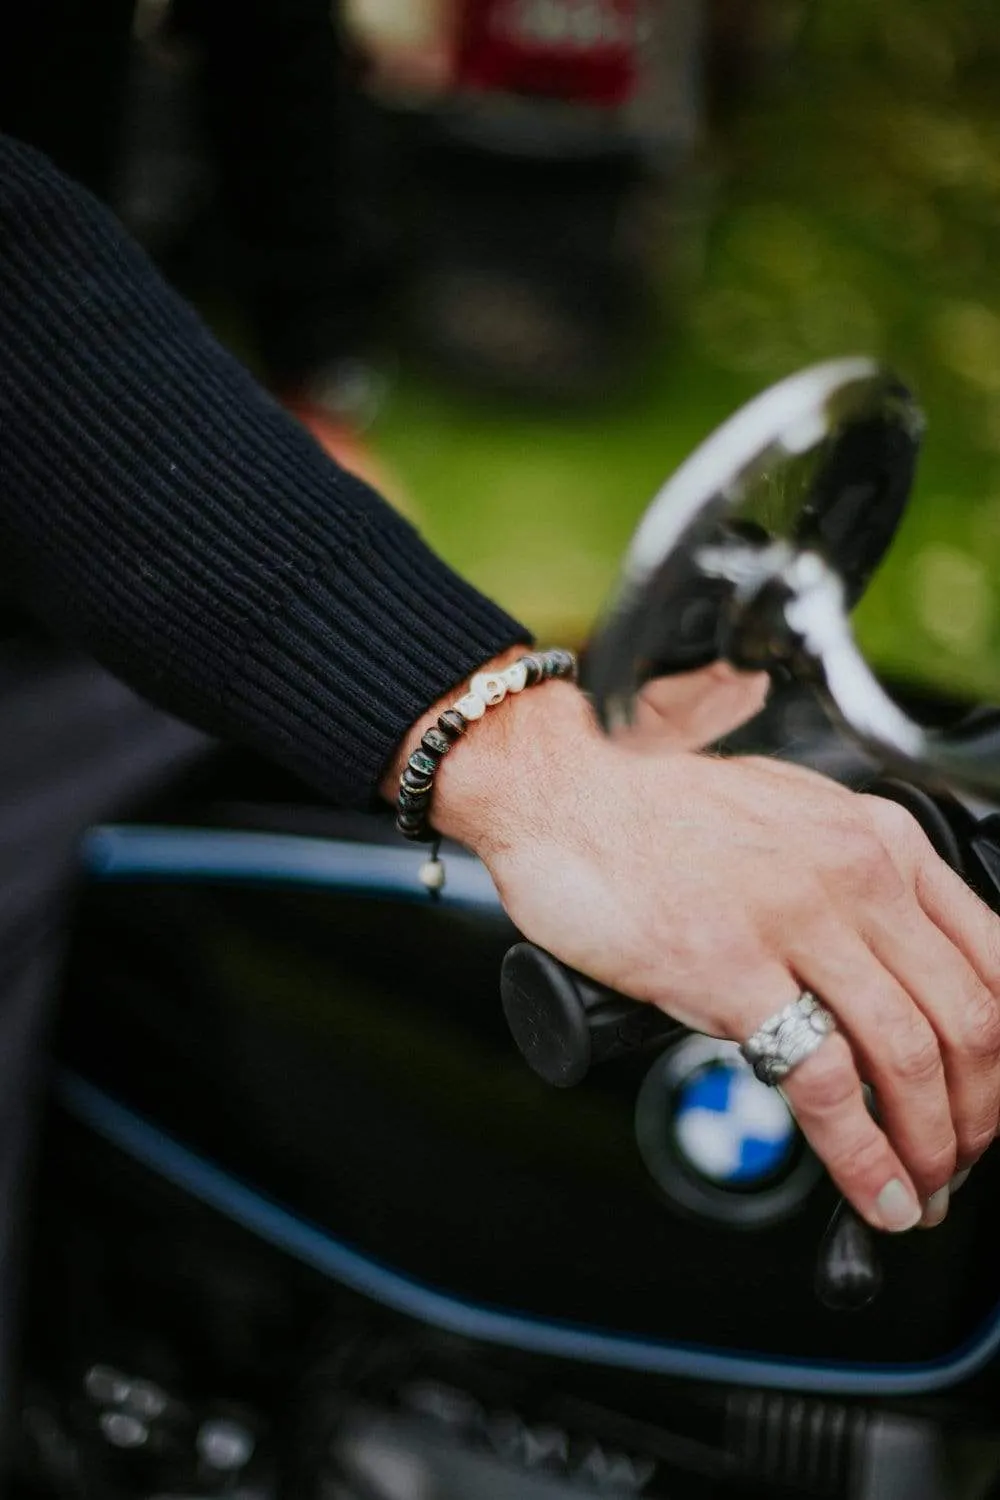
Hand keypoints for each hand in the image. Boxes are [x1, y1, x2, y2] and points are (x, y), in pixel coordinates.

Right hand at [387, 667, 999, 1232]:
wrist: (562, 790)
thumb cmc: (656, 809)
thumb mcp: (789, 817)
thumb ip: (849, 880)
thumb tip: (887, 963)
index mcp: (878, 838)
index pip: (995, 959)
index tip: (986, 1094)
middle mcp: (854, 874)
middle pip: (969, 1019)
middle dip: (978, 1114)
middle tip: (960, 1158)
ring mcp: (794, 921)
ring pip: (911, 1058)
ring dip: (933, 1148)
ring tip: (922, 1192)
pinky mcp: (728, 971)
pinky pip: (824, 1085)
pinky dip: (864, 1159)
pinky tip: (875, 1193)